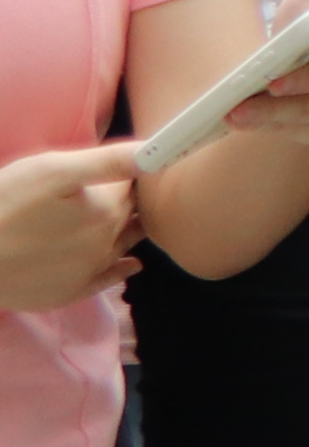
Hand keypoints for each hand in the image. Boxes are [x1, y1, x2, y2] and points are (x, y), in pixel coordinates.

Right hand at [0, 141, 138, 311]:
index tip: (114, 167)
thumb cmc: (4, 204)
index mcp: (107, 211)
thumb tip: (155, 152)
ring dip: (129, 232)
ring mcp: (88, 272)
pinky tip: (131, 264)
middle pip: (129, 215)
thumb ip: (108, 161)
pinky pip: (106, 280)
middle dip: (126, 201)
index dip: (123, 174)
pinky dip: (121, 269)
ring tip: (130, 220)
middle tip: (113, 190)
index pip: (131, 185)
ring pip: (123, 246)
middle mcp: (106, 244)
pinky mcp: (68, 293)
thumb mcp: (52, 169)